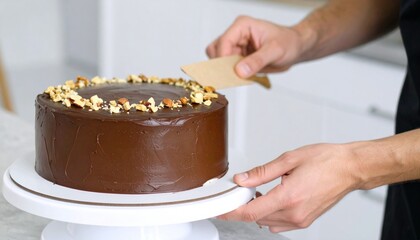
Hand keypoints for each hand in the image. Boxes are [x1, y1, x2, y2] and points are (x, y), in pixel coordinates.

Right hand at [206, 16, 306, 77]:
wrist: (295, 48)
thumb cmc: (288, 42)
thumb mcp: (275, 51)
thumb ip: (257, 61)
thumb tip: (240, 71)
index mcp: (243, 26)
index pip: (224, 42)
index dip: (223, 59)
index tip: (228, 73)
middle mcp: (236, 34)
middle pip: (216, 51)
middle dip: (222, 65)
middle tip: (232, 76)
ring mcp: (236, 46)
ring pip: (219, 60)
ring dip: (226, 71)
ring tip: (240, 76)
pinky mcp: (238, 57)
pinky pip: (227, 68)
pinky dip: (232, 75)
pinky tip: (243, 77)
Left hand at [218, 143, 359, 232]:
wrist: (350, 168)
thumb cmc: (326, 161)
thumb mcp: (289, 159)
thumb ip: (262, 172)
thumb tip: (242, 179)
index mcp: (288, 197)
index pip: (250, 212)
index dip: (231, 212)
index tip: (220, 210)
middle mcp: (294, 213)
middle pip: (257, 218)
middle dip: (245, 206)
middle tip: (242, 190)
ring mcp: (301, 220)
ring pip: (267, 222)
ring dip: (258, 210)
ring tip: (261, 191)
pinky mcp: (305, 221)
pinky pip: (279, 224)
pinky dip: (270, 214)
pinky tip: (273, 199)